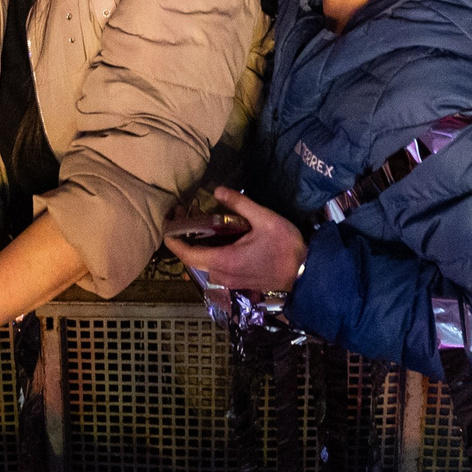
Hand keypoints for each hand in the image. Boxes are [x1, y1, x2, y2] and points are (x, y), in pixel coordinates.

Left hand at [161, 186, 305, 291]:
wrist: (305, 274)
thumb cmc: (285, 247)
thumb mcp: (265, 219)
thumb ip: (240, 204)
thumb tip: (217, 190)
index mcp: (223, 261)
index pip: (186, 254)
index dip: (172, 240)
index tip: (166, 223)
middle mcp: (220, 275)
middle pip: (192, 258)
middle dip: (184, 236)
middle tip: (183, 212)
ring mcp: (228, 281)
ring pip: (203, 262)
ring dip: (197, 243)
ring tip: (197, 219)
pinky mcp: (236, 282)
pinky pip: (214, 266)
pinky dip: (209, 250)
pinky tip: (214, 234)